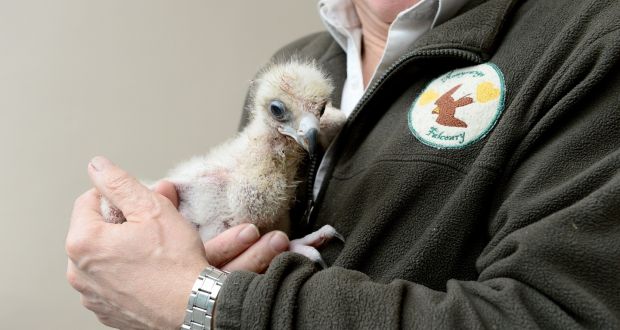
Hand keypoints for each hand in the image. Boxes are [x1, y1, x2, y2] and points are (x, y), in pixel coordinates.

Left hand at [67, 157, 289, 328]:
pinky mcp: (107, 310)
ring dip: (122, 248)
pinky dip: (126, 273)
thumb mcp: (152, 209)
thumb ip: (120, 183)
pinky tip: (150, 271)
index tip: (140, 205)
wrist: (194, 305)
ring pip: (103, 257)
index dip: (118, 196)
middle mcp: (79, 272)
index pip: (88, 201)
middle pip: (95, 230)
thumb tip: (99, 167)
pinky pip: (111, 281)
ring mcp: (91, 295)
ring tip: (153, 251)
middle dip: (121, 223)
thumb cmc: (175, 263)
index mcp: (83, 242)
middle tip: (151, 226)